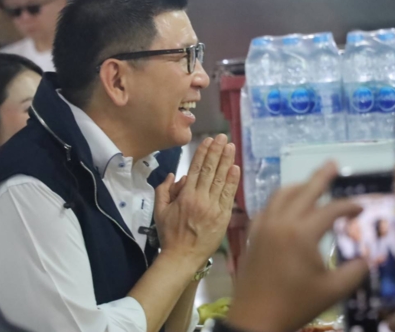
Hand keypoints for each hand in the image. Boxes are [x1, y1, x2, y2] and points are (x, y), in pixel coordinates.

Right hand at [154, 134, 240, 270]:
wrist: (182, 258)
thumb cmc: (170, 235)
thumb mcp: (159, 211)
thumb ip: (163, 191)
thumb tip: (173, 175)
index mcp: (185, 196)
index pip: (196, 169)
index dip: (203, 153)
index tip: (208, 140)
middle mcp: (200, 199)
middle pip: (210, 170)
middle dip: (217, 152)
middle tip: (222, 137)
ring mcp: (213, 207)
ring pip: (221, 180)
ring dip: (226, 161)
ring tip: (230, 146)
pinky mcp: (223, 217)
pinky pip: (229, 195)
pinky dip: (232, 181)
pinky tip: (235, 168)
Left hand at [228, 162, 368, 331]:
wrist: (255, 318)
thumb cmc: (295, 304)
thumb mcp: (332, 291)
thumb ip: (354, 271)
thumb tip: (366, 257)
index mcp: (302, 233)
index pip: (331, 210)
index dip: (349, 206)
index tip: (361, 207)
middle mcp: (282, 221)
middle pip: (305, 191)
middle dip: (321, 177)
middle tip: (333, 164)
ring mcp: (264, 225)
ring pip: (282, 194)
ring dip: (299, 186)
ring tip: (311, 182)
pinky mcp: (253, 233)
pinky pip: (268, 206)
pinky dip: (280, 199)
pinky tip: (286, 204)